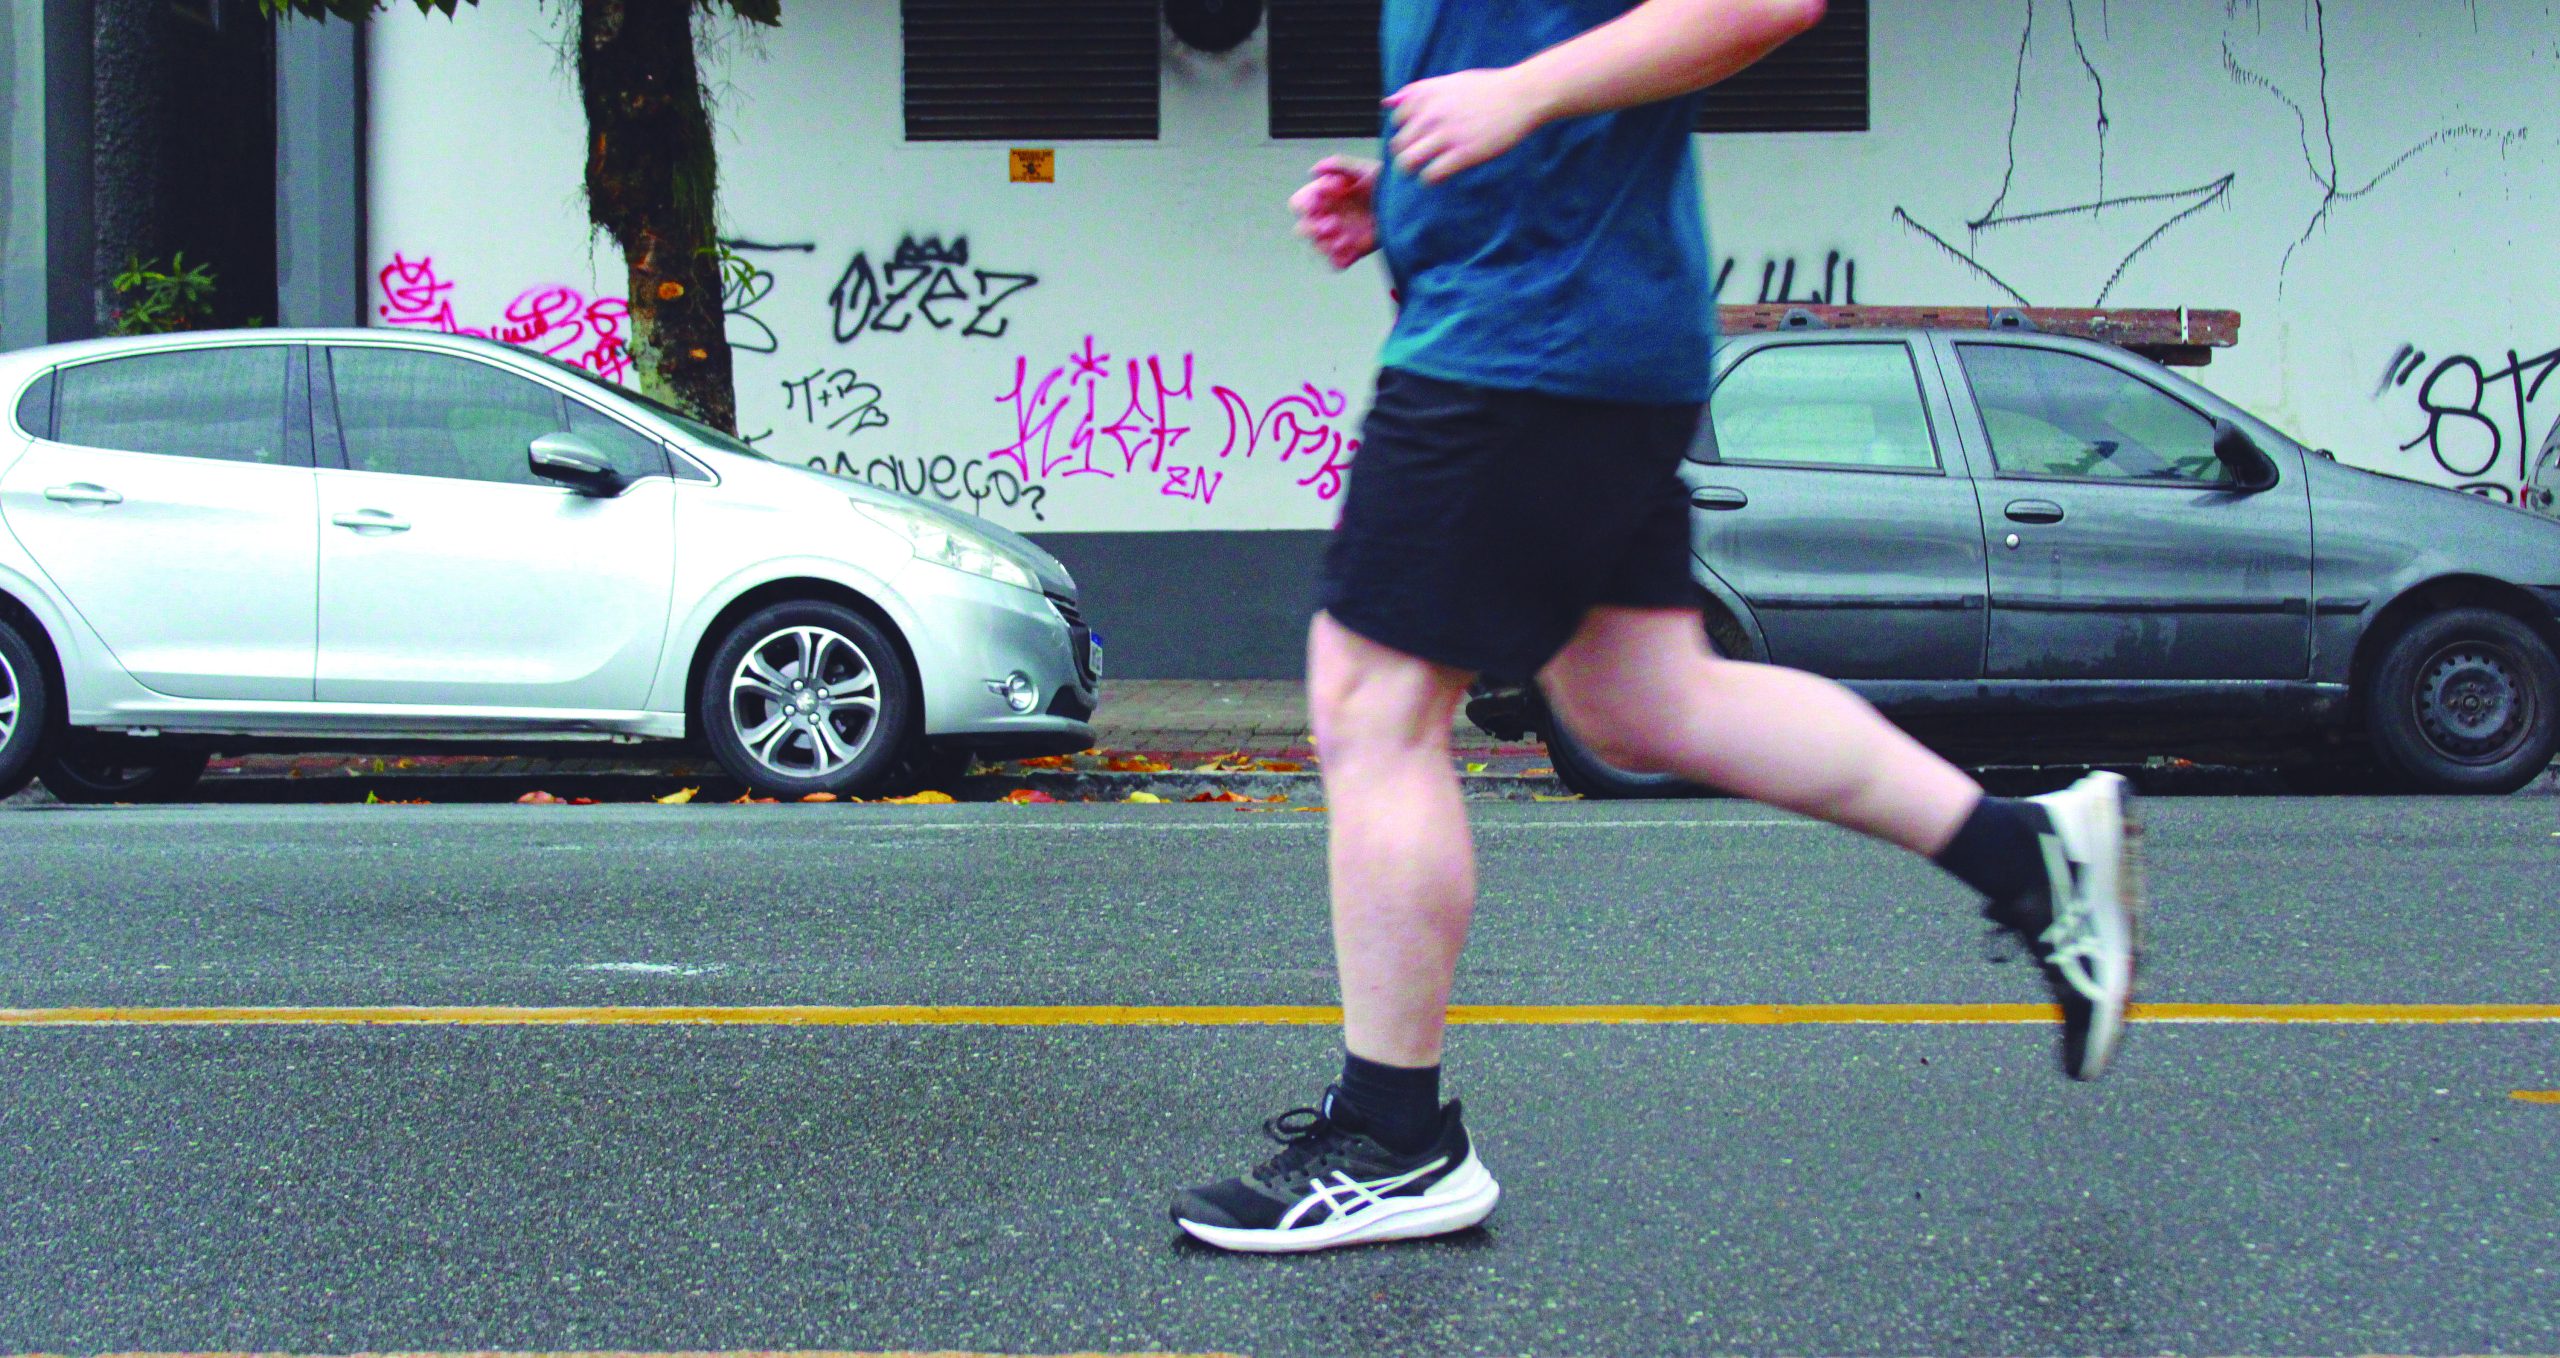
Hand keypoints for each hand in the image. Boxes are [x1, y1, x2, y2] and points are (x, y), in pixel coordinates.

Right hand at [1289, 155, 1381, 269]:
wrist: (1407, 203)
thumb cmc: (1383, 183)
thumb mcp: (1362, 168)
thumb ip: (1338, 164)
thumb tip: (1313, 171)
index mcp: (1323, 198)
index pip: (1299, 204)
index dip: (1304, 204)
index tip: (1320, 200)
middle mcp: (1327, 217)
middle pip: (1302, 229)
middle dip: (1312, 228)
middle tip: (1332, 224)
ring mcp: (1339, 236)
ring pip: (1317, 247)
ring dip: (1326, 243)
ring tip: (1345, 237)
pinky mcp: (1353, 251)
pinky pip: (1336, 263)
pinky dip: (1339, 259)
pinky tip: (1351, 248)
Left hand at [1385, 66, 1546, 182]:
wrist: (1521, 95)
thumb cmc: (1487, 89)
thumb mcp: (1449, 81)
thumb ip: (1416, 92)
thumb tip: (1386, 103)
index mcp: (1426, 94)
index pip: (1396, 120)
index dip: (1405, 131)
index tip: (1418, 136)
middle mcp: (1430, 114)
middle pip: (1398, 145)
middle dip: (1405, 155)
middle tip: (1420, 158)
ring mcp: (1446, 134)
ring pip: (1408, 163)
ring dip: (1413, 171)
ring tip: (1424, 170)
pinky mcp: (1462, 153)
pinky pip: (1431, 175)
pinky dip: (1431, 179)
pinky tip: (1440, 175)